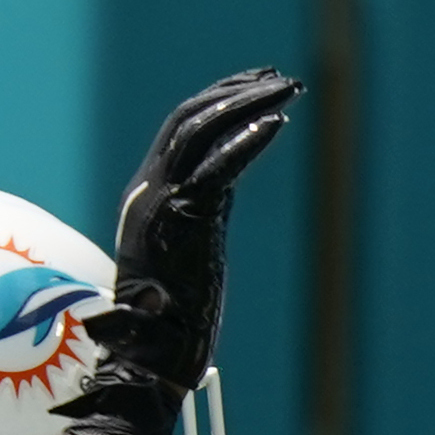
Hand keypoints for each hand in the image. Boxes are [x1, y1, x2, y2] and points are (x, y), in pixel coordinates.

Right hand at [57, 68, 296, 434]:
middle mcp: (150, 190)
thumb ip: (200, 213)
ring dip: (248, 103)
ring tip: (287, 87)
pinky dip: (248, 140)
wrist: (149, 358)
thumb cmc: (168, 324)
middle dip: (237, 90)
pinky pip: (219, 167)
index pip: (180, 129)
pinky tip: (278, 122)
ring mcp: (165, 201)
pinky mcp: (186, 220)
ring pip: (203, 130)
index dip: (218, 101)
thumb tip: (223, 189)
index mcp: (147, 196)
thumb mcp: (186, 251)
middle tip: (280, 76)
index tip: (255, 85)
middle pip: (190, 118)